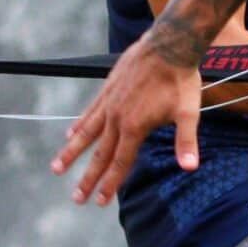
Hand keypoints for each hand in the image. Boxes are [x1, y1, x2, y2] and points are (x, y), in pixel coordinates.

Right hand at [51, 37, 198, 204]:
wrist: (168, 44)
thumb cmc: (180, 80)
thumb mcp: (188, 112)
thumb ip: (186, 141)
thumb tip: (190, 167)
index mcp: (135, 127)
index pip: (120, 162)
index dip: (109, 184)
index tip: (99, 202)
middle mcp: (116, 117)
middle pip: (100, 154)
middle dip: (87, 178)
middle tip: (76, 198)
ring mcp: (108, 103)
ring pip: (86, 133)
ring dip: (71, 153)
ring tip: (56, 168)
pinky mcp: (106, 89)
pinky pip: (88, 112)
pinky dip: (78, 125)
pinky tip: (69, 134)